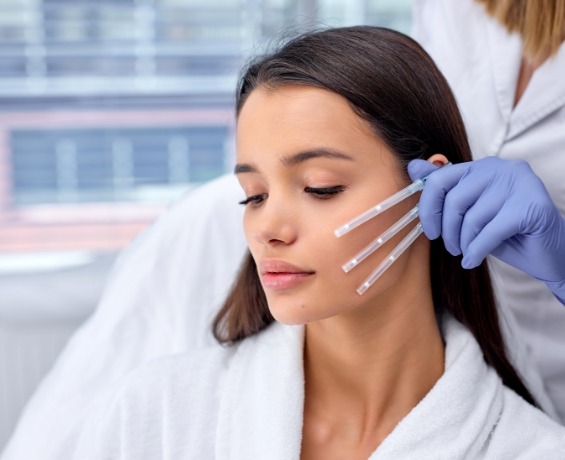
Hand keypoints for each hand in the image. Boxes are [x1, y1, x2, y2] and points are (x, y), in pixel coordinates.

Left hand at [408, 157, 564, 300]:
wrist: (550, 253)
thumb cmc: (506, 232)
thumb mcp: (469, 211)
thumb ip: (444, 188)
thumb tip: (412, 167)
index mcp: (483, 166)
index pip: (441, 178)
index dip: (428, 207)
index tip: (430, 230)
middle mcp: (502, 168)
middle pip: (455, 200)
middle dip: (448, 230)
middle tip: (451, 248)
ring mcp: (520, 184)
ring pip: (472, 218)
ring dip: (464, 243)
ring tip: (466, 253)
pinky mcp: (532, 206)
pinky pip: (490, 232)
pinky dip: (476, 251)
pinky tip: (473, 261)